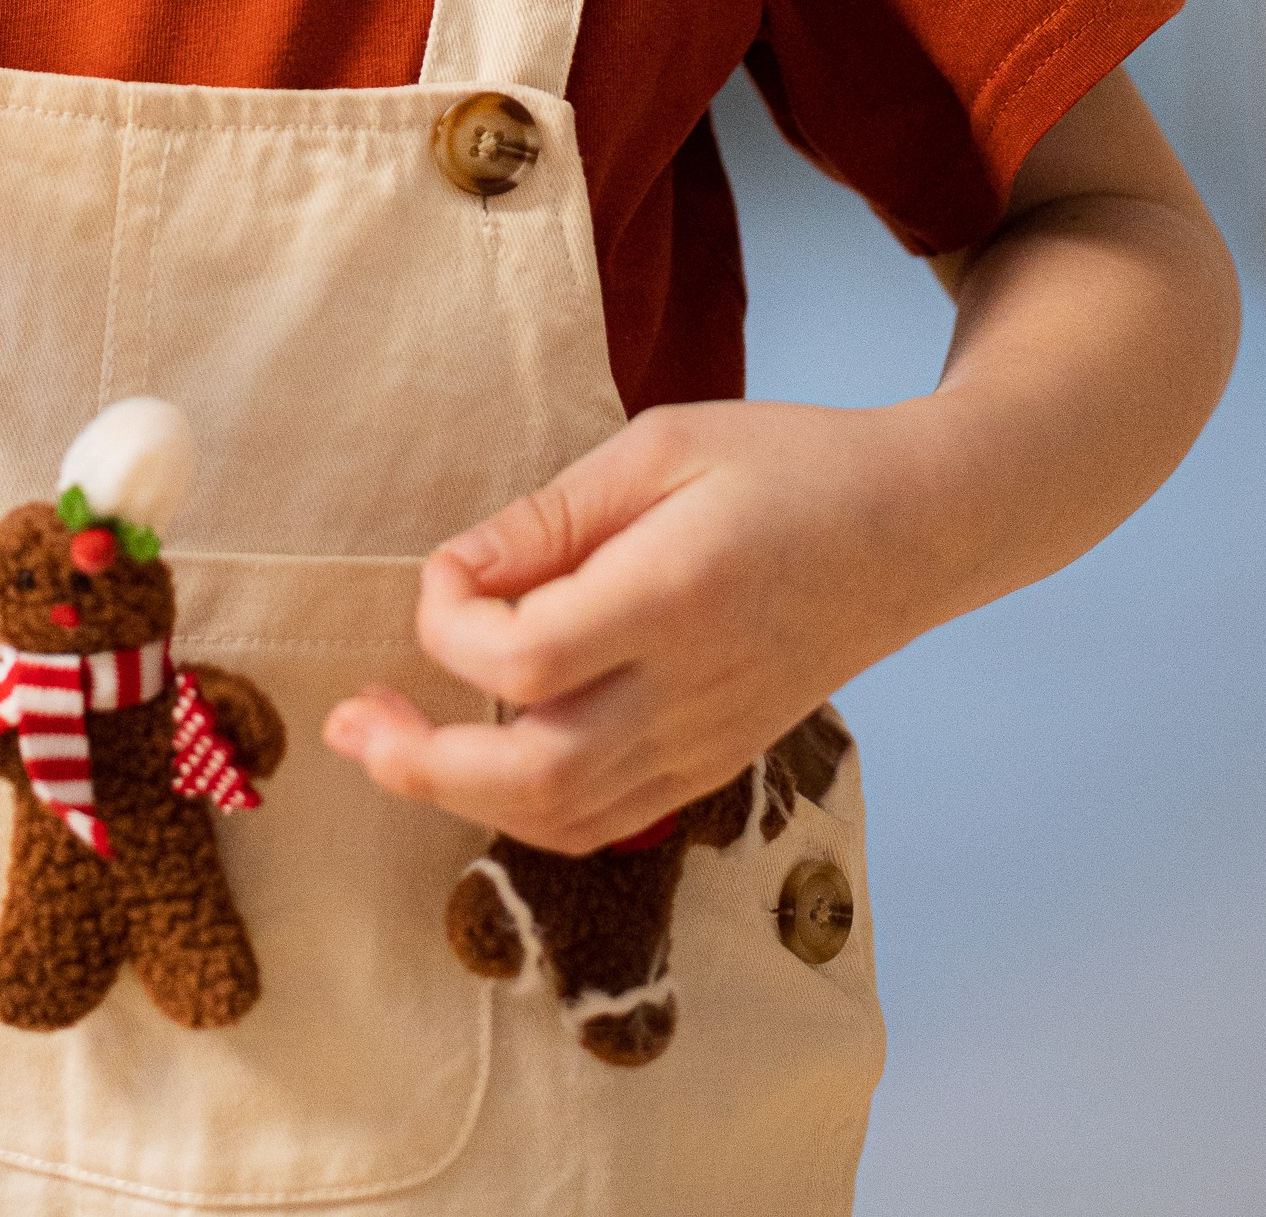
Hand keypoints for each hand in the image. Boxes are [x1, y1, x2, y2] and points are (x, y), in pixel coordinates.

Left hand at [324, 399, 936, 855]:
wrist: (914, 530)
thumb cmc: (787, 464)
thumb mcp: (664, 445)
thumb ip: (554, 516)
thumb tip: (457, 572)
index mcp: (677, 595)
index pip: (526, 657)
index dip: (451, 623)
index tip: (448, 569)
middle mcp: (691, 690)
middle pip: (533, 776)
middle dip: (422, 762)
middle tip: (351, 723)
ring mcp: (708, 742)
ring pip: (563, 818)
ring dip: (459, 795)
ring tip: (388, 746)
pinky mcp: (716, 765)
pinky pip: (607, 821)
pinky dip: (526, 809)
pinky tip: (479, 765)